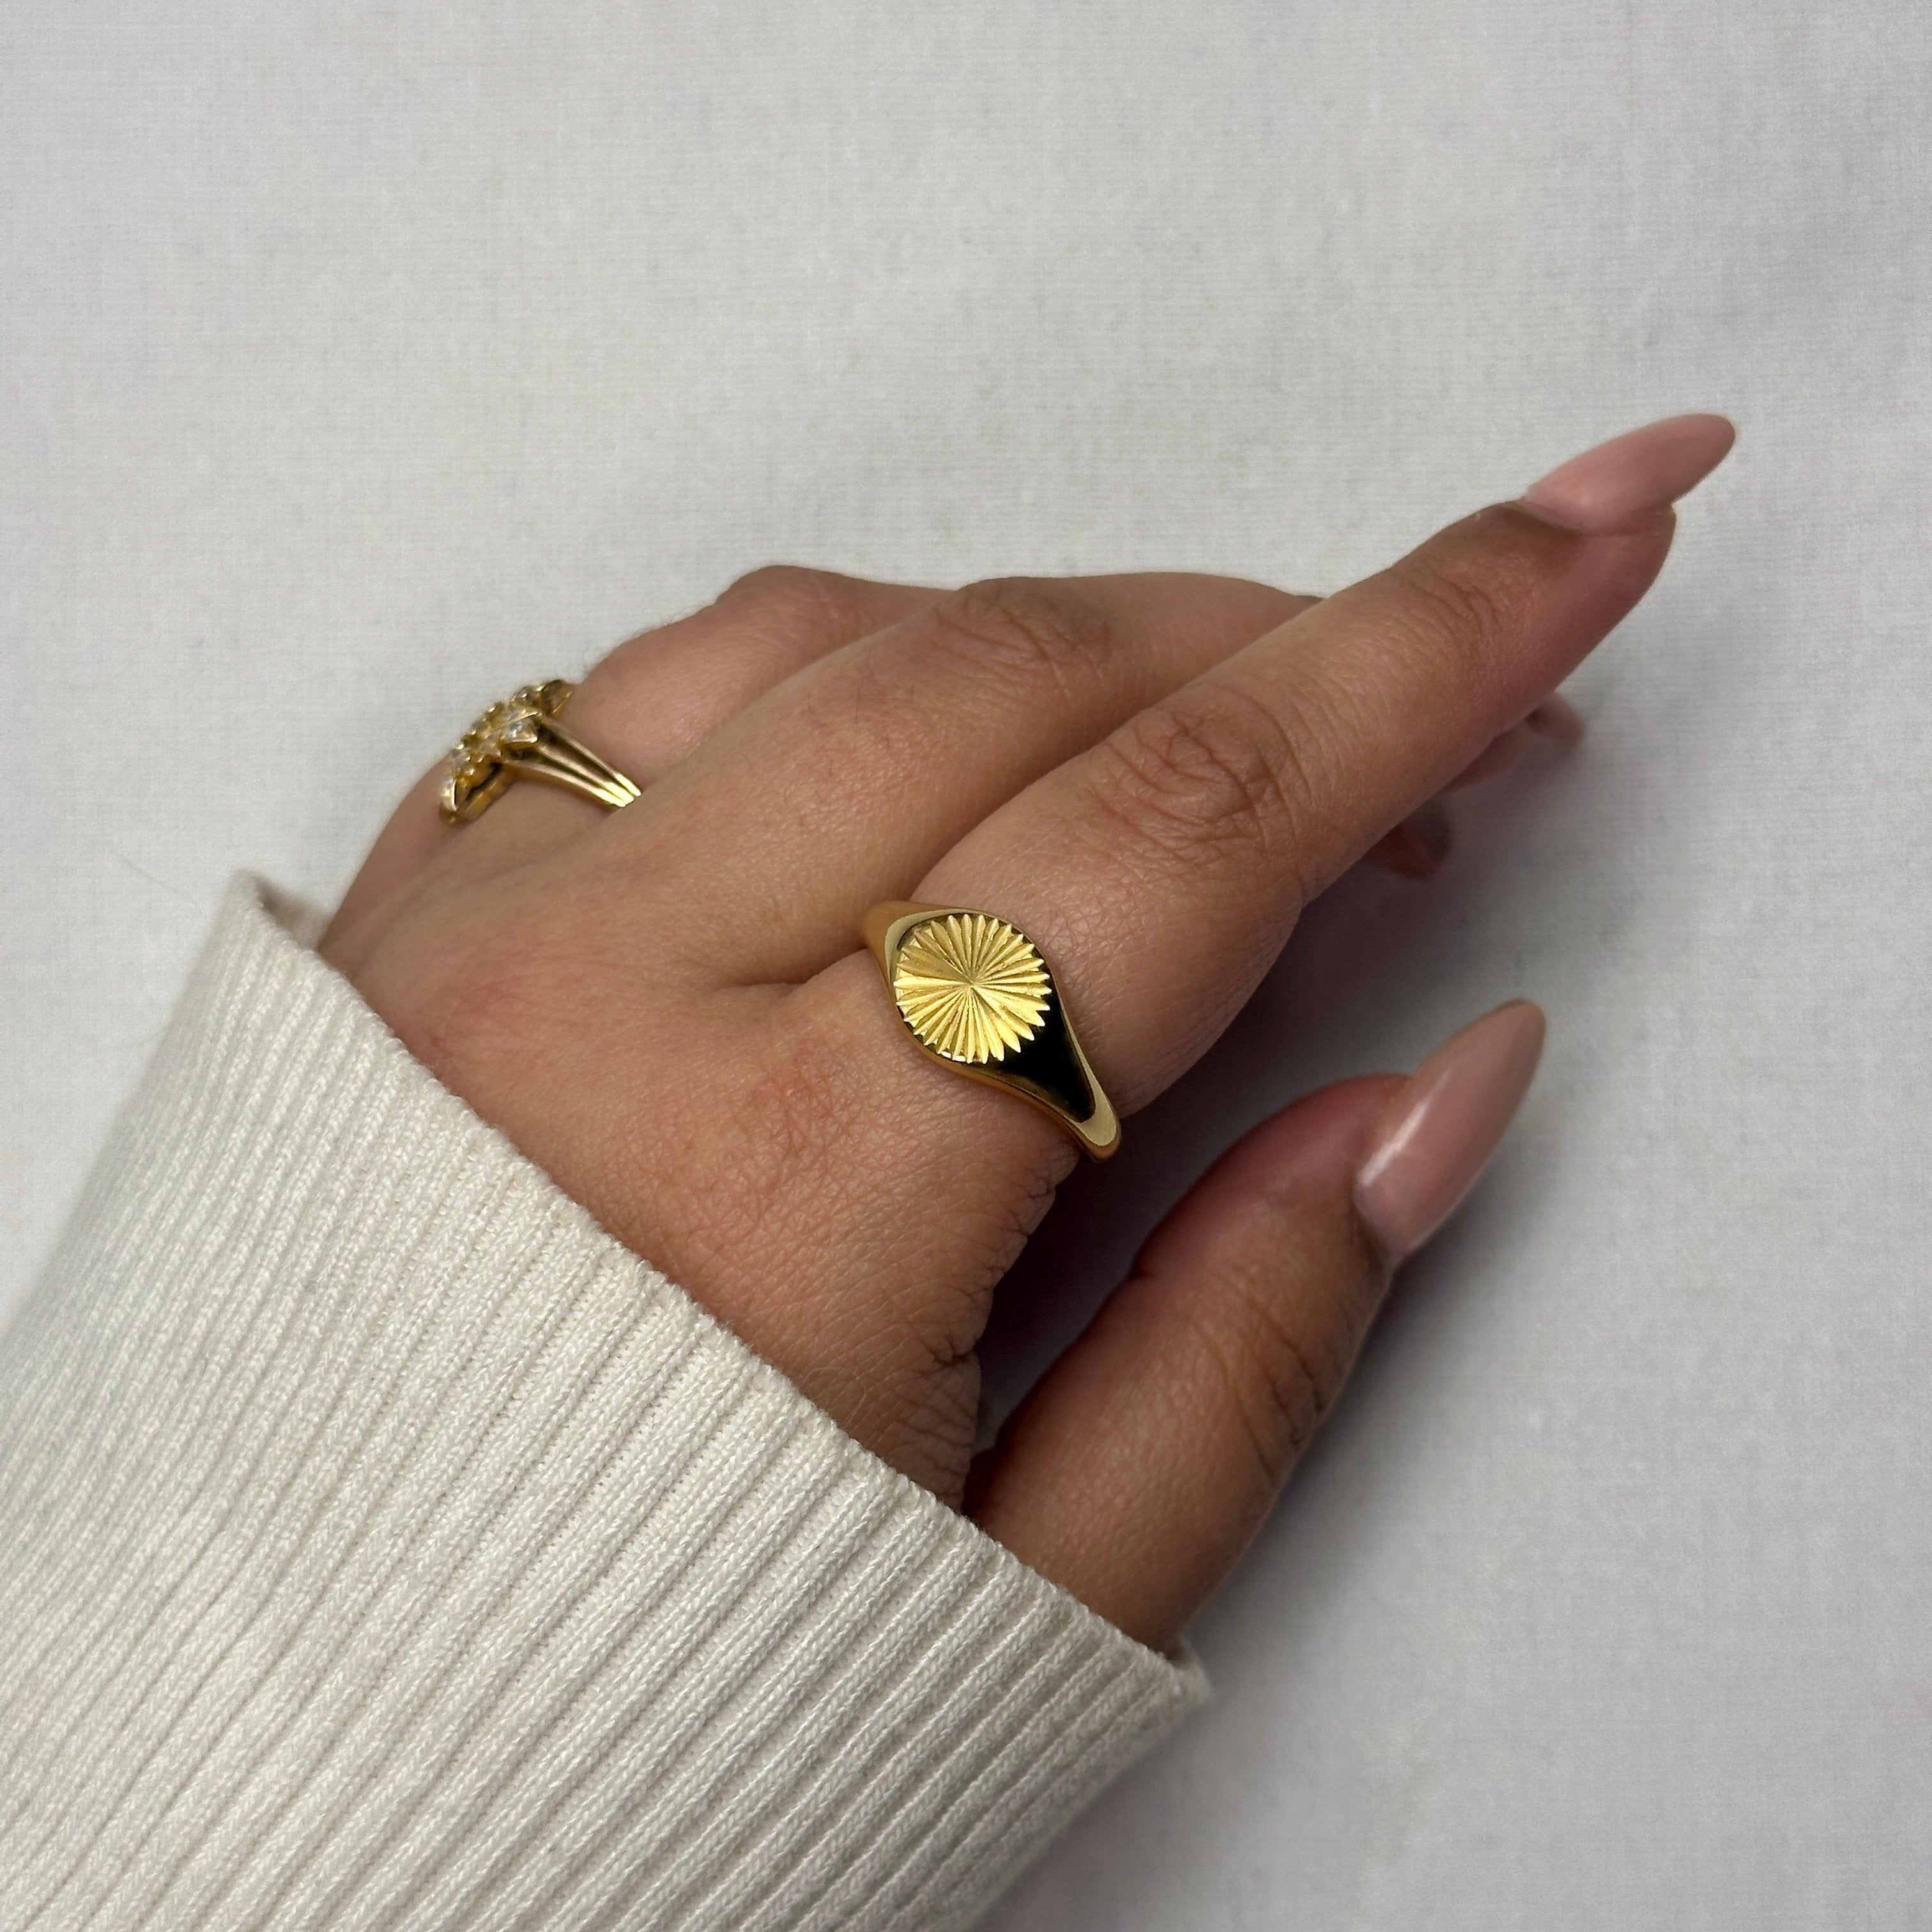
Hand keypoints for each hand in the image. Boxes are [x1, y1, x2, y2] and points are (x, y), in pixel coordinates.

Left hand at [320, 414, 1731, 1651]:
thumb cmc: (655, 1721)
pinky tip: (940, 732)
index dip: (1422, 660)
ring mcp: (467, 931)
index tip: (1587, 538)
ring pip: (828, 638)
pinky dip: (840, 658)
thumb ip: (1254, 1333)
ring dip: (1065, 640)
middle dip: (1272, 648)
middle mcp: (598, 997)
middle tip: (1427, 710)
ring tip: (1200, 731)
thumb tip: (1446, 1077)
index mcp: (784, 1186)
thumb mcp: (1029, 1600)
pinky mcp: (392, 920)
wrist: (286, 1763)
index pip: (1174, 837)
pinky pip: (639, 683)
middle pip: (1012, 685)